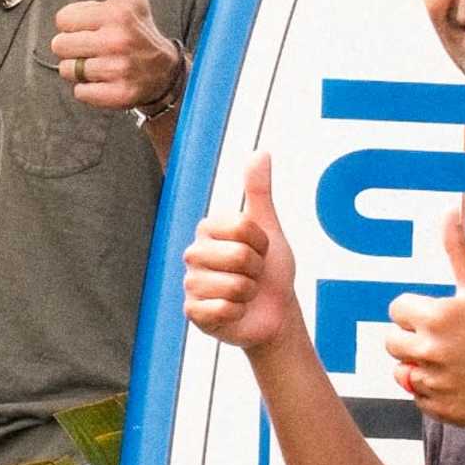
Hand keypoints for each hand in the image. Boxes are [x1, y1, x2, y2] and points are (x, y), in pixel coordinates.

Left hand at [47, 0, 183, 120]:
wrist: (164, 71)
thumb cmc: (139, 25)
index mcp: (115, 12)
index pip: (62, 19)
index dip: (75, 23)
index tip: (96, 25)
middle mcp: (118, 40)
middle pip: (60, 45)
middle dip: (74, 48)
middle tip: (96, 46)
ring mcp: (119, 70)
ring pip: (69, 71)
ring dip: (81, 70)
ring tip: (102, 63)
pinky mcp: (118, 95)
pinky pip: (80, 93)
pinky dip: (89, 90)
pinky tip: (107, 80)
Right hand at [183, 151, 296, 351]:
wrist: (274, 312)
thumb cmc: (270, 269)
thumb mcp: (268, 228)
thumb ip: (259, 191)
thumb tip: (260, 152)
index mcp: (207, 229)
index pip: (241, 226)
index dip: (261, 242)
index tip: (261, 249)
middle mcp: (193, 254)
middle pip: (239, 256)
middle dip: (257, 269)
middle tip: (253, 274)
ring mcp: (191, 284)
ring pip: (234, 286)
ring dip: (249, 293)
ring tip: (245, 293)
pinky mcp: (193, 313)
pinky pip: (222, 309)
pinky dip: (238, 312)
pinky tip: (234, 311)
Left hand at [384, 205, 464, 426]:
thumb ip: (459, 249)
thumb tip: (450, 209)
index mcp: (436, 316)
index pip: (397, 309)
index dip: (416, 312)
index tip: (439, 317)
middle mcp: (430, 349)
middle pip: (392, 342)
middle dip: (412, 339)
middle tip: (442, 341)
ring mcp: (434, 382)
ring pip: (401, 372)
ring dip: (419, 367)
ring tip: (451, 362)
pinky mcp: (440, 409)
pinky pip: (418, 398)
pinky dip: (433, 392)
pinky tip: (459, 383)